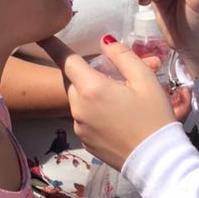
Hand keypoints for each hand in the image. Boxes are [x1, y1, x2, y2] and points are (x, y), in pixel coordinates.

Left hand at [39, 35, 176, 170]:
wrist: (157, 161)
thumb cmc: (154, 117)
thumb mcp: (145, 80)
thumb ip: (122, 56)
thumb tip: (105, 41)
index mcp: (92, 88)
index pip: (65, 59)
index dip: (53, 45)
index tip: (42, 35)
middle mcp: (78, 107)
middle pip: (74, 80)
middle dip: (87, 73)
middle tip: (113, 74)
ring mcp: (79, 127)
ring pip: (79, 100)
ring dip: (92, 93)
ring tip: (121, 99)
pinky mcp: (85, 141)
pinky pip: (84, 118)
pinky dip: (95, 112)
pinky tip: (117, 118)